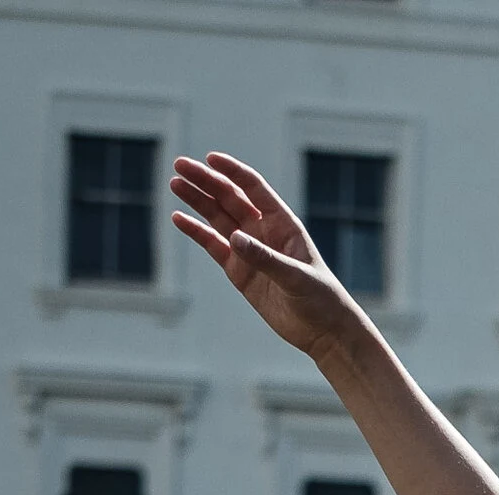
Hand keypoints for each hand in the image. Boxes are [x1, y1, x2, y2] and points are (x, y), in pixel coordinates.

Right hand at [170, 153, 360, 360]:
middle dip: (206, 181)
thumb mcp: (296, 277)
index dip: (232, 171)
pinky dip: (197, 232)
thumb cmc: (320, 299)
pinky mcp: (239, 271)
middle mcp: (263, 231)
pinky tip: (179, 218)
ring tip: (176, 184)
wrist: (322, 332)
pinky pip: (214, 246)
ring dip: (197, 200)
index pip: (253, 188)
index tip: (210, 158)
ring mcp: (249, 250)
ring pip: (218, 218)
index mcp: (283, 223)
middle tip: (180, 166)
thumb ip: (265, 258)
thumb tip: (235, 239)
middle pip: (229, 198)